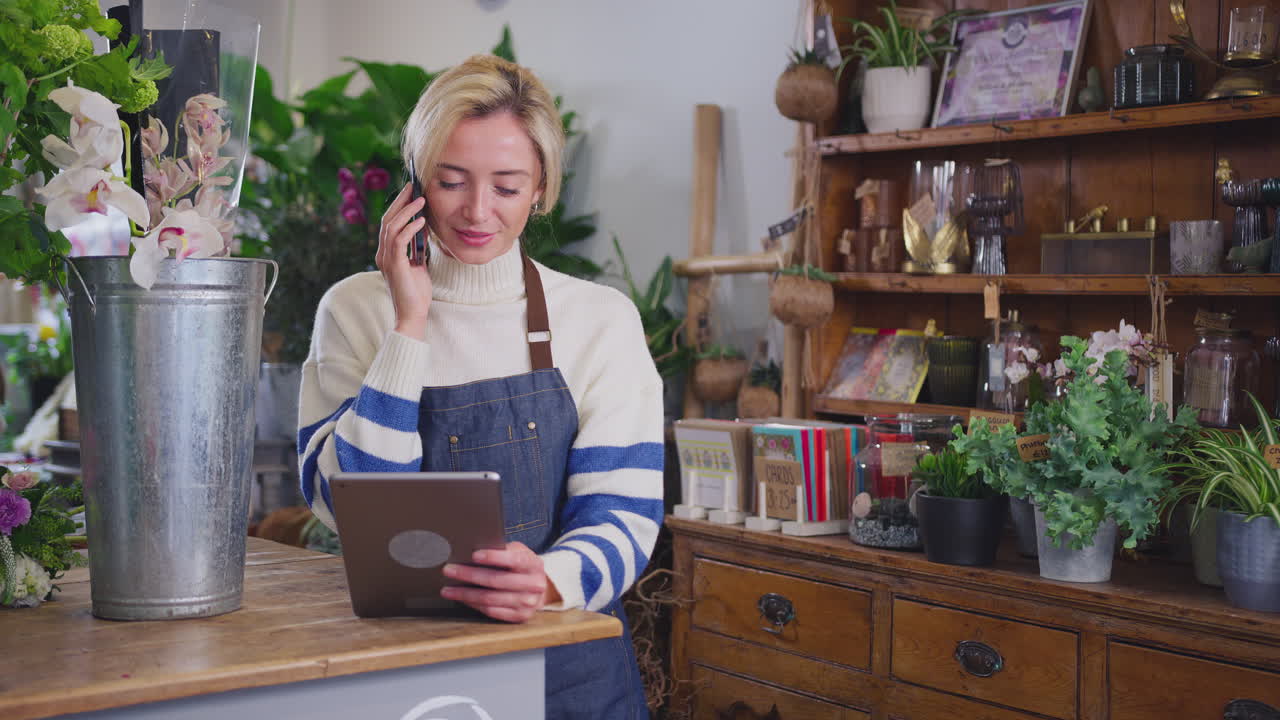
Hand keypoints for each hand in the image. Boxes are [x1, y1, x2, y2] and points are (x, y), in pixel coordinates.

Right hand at [376, 183, 431, 339]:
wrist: (413, 314)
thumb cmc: (416, 292)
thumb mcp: (418, 264)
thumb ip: (417, 247)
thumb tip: (423, 227)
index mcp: (386, 253)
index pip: (389, 223)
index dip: (398, 206)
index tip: (411, 192)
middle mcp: (382, 254)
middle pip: (387, 219)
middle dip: (400, 201)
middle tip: (412, 186)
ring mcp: (386, 259)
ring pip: (391, 227)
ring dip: (407, 211)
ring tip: (421, 200)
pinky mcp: (394, 266)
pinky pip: (399, 241)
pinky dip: (410, 228)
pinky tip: (421, 221)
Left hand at [440, 542, 556, 622]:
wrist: (538, 588)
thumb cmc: (521, 566)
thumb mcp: (518, 552)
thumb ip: (502, 550)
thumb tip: (471, 549)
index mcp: (533, 564)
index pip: (514, 559)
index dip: (493, 557)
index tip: (473, 555)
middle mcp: (534, 585)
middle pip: (496, 580)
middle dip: (469, 575)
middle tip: (449, 570)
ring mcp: (527, 603)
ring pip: (490, 599)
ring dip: (465, 594)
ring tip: (447, 589)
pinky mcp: (519, 616)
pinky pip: (491, 611)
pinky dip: (473, 604)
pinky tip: (461, 598)